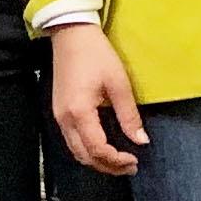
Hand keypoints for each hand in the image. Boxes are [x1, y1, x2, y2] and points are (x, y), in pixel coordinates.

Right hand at [47, 22, 145, 176]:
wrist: (71, 34)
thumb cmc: (96, 54)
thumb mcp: (119, 84)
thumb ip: (129, 115)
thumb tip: (141, 140)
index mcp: (80, 112)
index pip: (97, 149)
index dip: (116, 160)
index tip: (134, 160)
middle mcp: (65, 119)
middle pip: (84, 156)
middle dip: (108, 167)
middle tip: (130, 167)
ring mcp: (59, 117)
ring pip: (76, 152)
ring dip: (97, 161)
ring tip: (119, 161)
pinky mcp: (59, 112)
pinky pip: (72, 141)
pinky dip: (88, 150)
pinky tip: (104, 147)